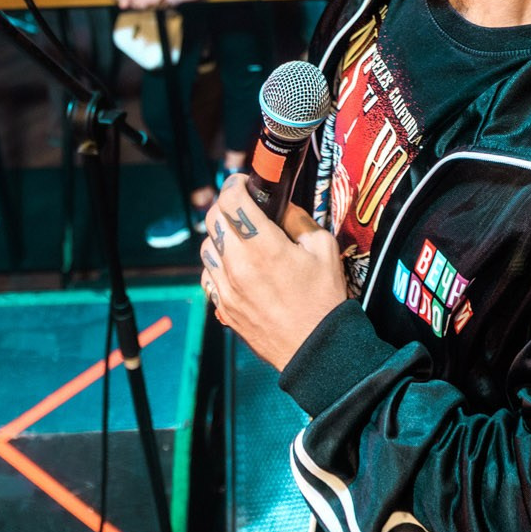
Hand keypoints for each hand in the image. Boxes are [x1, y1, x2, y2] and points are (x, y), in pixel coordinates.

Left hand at [200, 176, 348, 372]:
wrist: (315, 349)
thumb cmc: (324, 299)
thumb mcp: (324, 248)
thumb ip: (298, 220)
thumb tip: (280, 206)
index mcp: (264, 247)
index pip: (232, 200)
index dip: (235, 184)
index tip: (244, 182)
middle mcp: (238, 266)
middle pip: (213, 219)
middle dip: (225, 205)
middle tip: (242, 205)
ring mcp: (226, 289)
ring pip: (206, 247)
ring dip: (220, 235)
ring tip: (240, 238)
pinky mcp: (222, 307)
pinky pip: (208, 275)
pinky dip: (217, 264)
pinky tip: (236, 266)